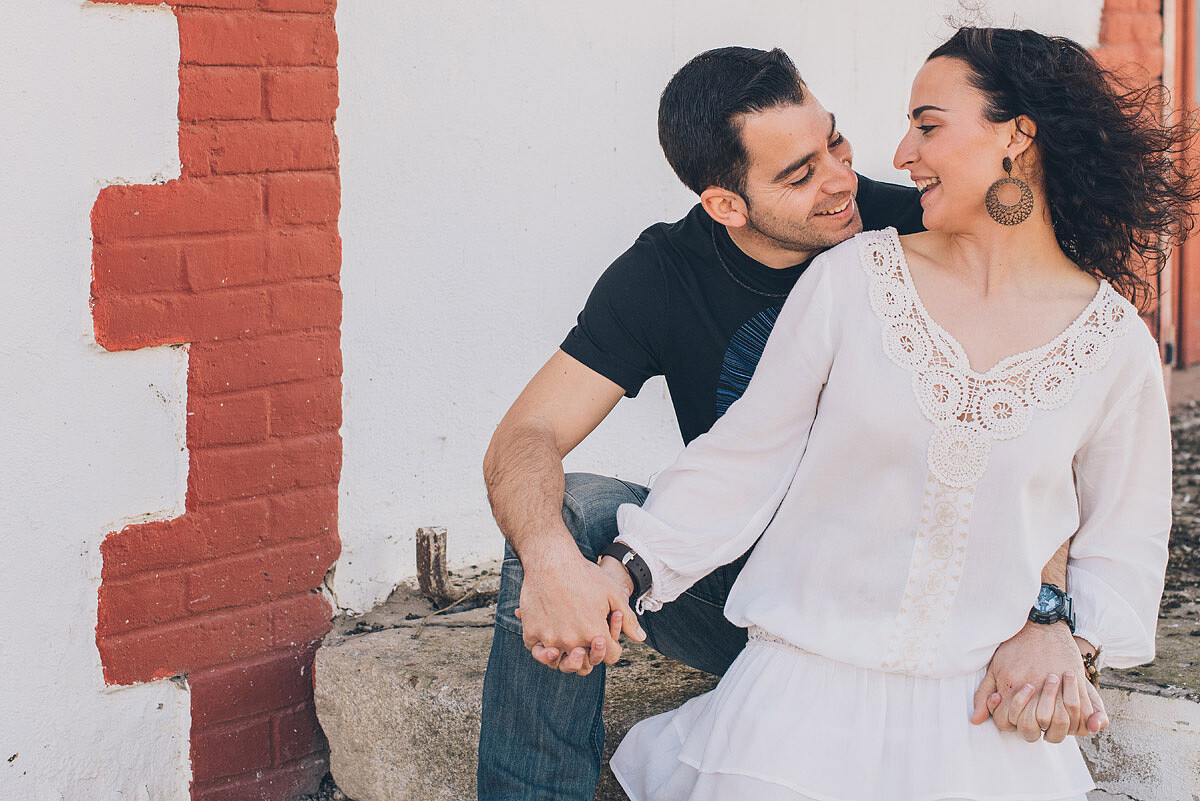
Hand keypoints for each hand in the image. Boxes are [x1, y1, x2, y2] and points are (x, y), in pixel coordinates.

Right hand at [514, 542, 644, 675]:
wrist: (551, 560)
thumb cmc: (584, 574)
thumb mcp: (612, 593)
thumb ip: (628, 619)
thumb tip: (641, 638)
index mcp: (595, 633)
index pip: (610, 657)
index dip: (611, 648)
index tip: (605, 638)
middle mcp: (573, 641)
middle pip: (584, 666)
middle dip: (589, 657)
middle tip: (586, 646)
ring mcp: (550, 639)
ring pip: (559, 663)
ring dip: (565, 658)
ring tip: (567, 647)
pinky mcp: (532, 633)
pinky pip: (538, 651)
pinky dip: (543, 649)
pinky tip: (549, 640)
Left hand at [971, 621, 1102, 740]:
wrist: (1041, 625)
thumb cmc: (1015, 647)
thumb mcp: (994, 668)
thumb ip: (983, 696)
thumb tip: (975, 720)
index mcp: (1010, 688)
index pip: (1006, 723)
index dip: (1010, 722)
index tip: (1015, 709)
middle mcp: (1032, 691)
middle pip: (1030, 728)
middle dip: (1030, 724)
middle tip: (1033, 711)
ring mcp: (1054, 688)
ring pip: (1055, 724)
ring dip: (1053, 721)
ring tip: (1049, 706)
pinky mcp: (1075, 684)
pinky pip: (1079, 712)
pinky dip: (1077, 718)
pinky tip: (1067, 705)